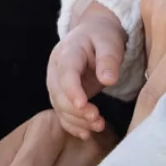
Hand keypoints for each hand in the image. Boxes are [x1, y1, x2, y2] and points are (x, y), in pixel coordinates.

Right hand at [47, 1, 128, 138]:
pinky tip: (86, 134)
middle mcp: (56, 68)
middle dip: (77, 111)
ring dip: (77, 120)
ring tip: (98, 127)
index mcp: (67, 52)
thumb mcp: (109, 41)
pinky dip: (72, 125)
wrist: (93, 32)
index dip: (72, 91)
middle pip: (59, 94)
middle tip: (98, 120)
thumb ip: (108, 59)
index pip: (66, 74)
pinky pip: (62, 112)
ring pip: (59, 106)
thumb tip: (108, 80)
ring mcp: (56, 82)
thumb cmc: (102, 35)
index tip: (84, 105)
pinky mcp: (61, 93)